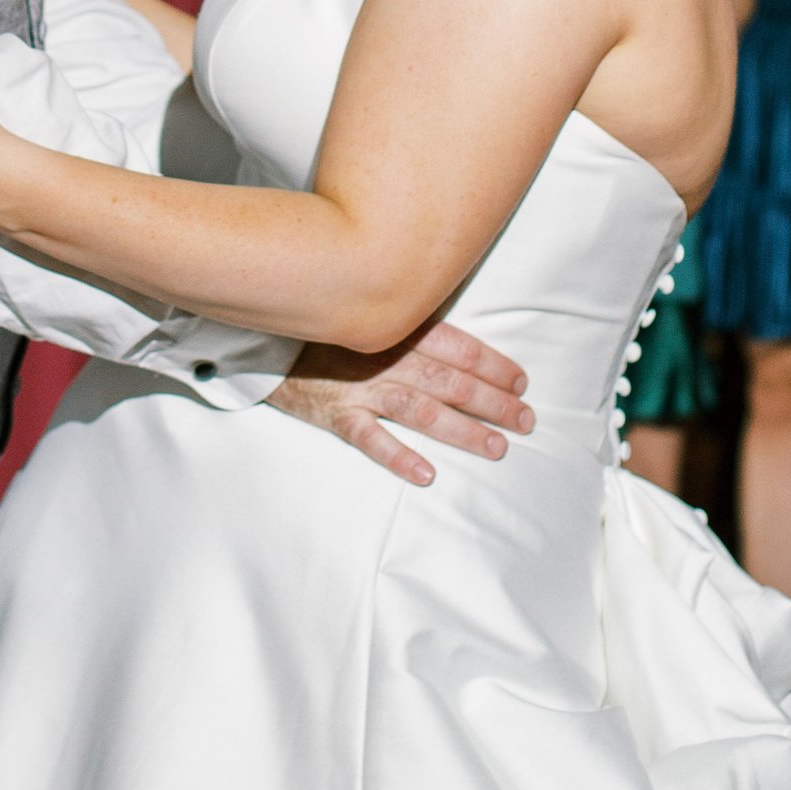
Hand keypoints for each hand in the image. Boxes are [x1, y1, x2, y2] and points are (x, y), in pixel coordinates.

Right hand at [266, 319, 533, 485]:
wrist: (264, 339)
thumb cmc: (324, 326)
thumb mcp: (370, 315)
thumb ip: (410, 323)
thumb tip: (459, 339)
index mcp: (399, 329)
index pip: (459, 348)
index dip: (494, 366)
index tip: (522, 382)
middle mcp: (386, 358)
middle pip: (451, 382)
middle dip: (494, 402)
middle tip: (526, 420)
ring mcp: (361, 389)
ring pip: (423, 411)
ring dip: (463, 430)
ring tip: (497, 447)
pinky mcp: (336, 415)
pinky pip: (370, 439)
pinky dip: (398, 456)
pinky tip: (426, 474)